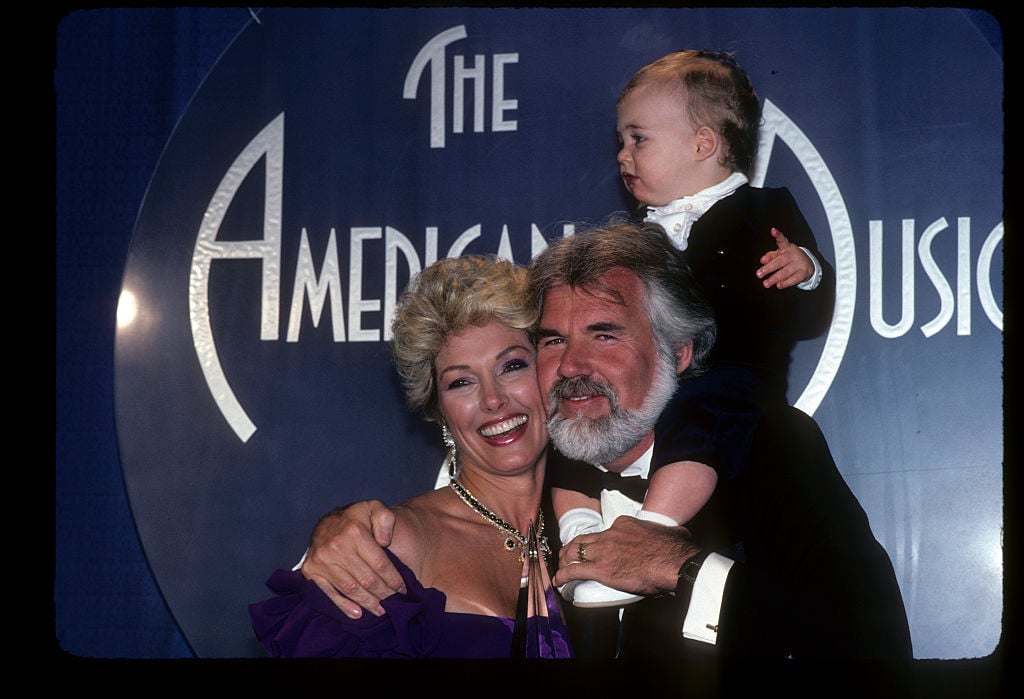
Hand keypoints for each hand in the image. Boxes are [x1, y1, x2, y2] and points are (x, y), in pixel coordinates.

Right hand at [300, 500, 404, 618]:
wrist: (329, 521)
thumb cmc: (357, 518)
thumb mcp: (375, 508)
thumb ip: (386, 519)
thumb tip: (385, 541)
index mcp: (354, 531)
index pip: (380, 564)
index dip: (394, 579)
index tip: (402, 589)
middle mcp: (336, 546)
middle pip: (367, 579)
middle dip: (384, 594)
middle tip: (395, 602)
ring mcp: (322, 560)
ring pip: (351, 588)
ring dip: (368, 602)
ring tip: (381, 610)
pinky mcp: (311, 570)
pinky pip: (328, 593)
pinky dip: (343, 606)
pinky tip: (358, 613)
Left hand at [552, 516, 701, 595]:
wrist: (672, 562)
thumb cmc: (674, 550)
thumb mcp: (669, 532)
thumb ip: (668, 531)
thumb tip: (680, 532)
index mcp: (624, 524)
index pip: (604, 531)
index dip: (597, 540)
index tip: (597, 547)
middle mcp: (610, 534)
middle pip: (584, 539)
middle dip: (572, 547)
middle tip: (567, 555)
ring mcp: (603, 551)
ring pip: (574, 552)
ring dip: (564, 560)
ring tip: (560, 567)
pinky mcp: (600, 569)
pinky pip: (574, 570)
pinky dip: (563, 575)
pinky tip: (558, 581)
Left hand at [757, 228, 813, 288]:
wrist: (809, 264)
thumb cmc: (789, 258)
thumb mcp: (781, 254)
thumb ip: (770, 256)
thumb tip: (762, 260)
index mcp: (787, 247)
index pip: (782, 240)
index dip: (778, 235)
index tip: (773, 230)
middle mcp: (793, 254)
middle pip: (780, 261)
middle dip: (769, 268)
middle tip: (759, 274)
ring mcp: (799, 263)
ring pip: (785, 271)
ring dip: (774, 278)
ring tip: (766, 283)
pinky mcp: (803, 273)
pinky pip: (794, 279)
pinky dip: (786, 282)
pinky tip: (779, 285)